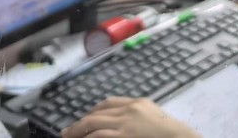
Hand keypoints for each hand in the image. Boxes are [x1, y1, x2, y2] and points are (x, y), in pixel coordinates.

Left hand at [61, 98, 195, 137]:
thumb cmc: (171, 133)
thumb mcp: (154, 116)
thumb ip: (139, 115)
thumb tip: (123, 122)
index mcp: (137, 103)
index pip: (109, 103)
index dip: (93, 111)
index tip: (84, 119)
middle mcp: (129, 110)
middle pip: (97, 113)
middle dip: (80, 123)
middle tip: (66, 132)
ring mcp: (125, 124)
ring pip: (94, 124)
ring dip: (77, 132)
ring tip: (67, 137)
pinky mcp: (123, 136)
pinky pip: (99, 135)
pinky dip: (88, 137)